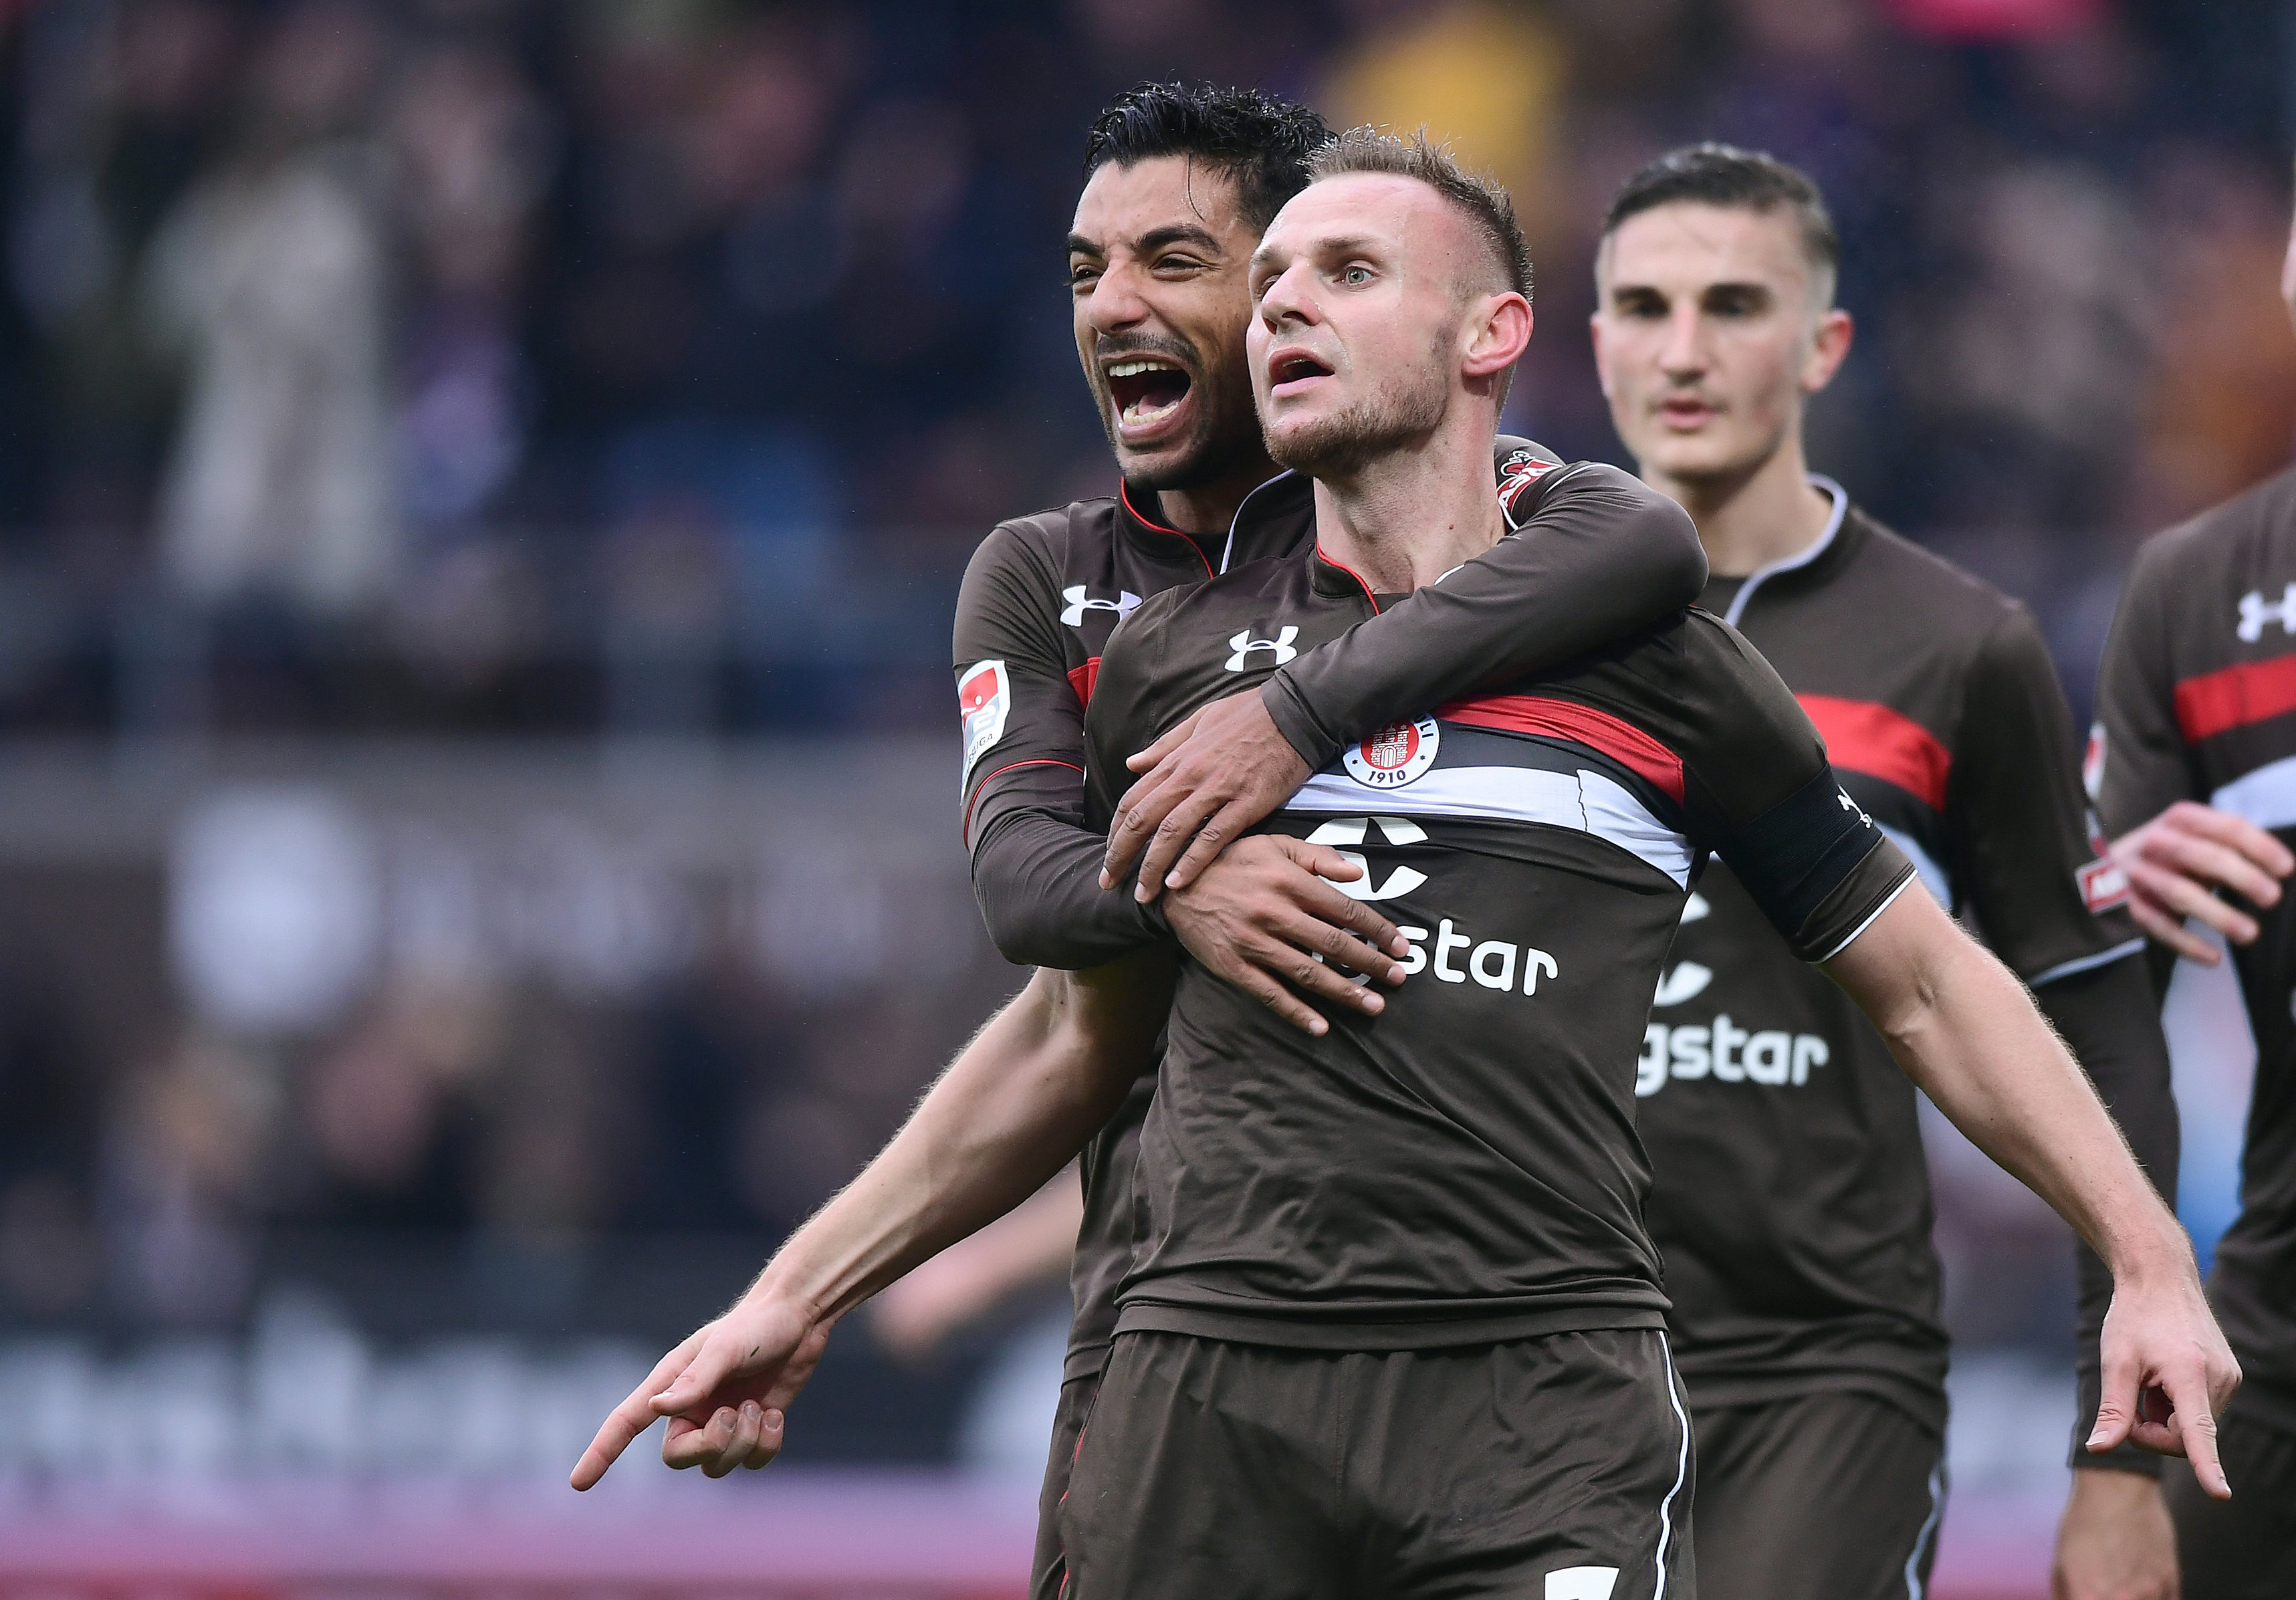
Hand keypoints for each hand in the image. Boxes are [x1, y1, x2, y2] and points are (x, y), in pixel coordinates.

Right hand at [570, 1294, 831, 1487]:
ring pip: (718, 1464)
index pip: (627, 1422)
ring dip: (743, 1441)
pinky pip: (751, 1462)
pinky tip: (775, 1415)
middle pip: (678, 1457)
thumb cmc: (758, 1325)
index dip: (601, 1453)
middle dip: (709, 1446)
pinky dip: (766, 1445)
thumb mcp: (726, 1348)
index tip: (578, 1483)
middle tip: (737, 1415)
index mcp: (671, 1383)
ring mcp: (720, 1420)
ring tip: (759, 1406)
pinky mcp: (751, 1429)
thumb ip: (695, 1380)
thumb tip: (657, 1409)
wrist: (800, 1316)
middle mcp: (690, 1408)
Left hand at [1102, 692, 1310, 900]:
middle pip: (1143, 821)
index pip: (1132, 801)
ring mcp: (1216, 790)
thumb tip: (1133, 763)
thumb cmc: (1248, 714)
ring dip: (1152, 868)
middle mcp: (1188, 777)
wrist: (1294, 712)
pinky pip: (1212, 837)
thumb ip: (1164, 746)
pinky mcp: (1246, 803)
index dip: (1115, 833)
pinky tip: (1178, 883)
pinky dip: (1192, 862)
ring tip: (1143, 895)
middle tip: (1109, 883)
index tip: (1108, 856)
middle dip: (1121, 856)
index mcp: (1176, 760)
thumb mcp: (1198, 720)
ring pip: (1172, 834)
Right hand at [1163, 834, 1409, 1036]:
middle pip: (1334, 944)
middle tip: (1398, 979)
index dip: (1377, 929)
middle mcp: (1275, 913)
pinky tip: (1320, 1026)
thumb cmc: (1231, 861)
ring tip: (1373, 1005)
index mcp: (1289, 881)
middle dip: (1371, 964)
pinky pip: (1270, 993)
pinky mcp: (1233, 966)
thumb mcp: (1273, 845)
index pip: (1345, 909)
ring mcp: (1253, 942)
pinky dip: (1296, 1012)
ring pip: (1308, 972)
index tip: (1401, 945)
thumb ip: (1317, 857)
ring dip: (1345, 991)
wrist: (1173, 883)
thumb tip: (1357, 872)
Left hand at [2052, 1469, 2177, 1599]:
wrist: (2119, 1491)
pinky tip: (2143, 1591)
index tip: (2086, 1597)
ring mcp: (2152, 1595)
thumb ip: (2065, 1596)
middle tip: (2105, 1590)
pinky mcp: (2174, 1585)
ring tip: (2124, 1588)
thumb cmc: (2083, 1523)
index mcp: (2088, 1596)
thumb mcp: (2061, 1563)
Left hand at [2087, 1259, 2240, 1497]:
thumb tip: (2099, 1449)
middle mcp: (2219, 1378)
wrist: (2162, 1277)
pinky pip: (2200, 1410)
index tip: (2220, 1494)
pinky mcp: (2230, 1376)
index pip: (2198, 1432)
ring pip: (2191, 1426)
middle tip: (2129, 1403)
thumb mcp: (2115, 1362)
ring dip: (2164, 1414)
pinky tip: (2163, 1377)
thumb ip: (2113, 1410)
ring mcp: (2229, 1378)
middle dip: (2151, 1430)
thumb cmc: (2133, 1317)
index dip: (2206, 1466)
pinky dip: (2176, 1404)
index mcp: (2189, 1374)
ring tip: (2149, 1380)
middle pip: (2183, 1437)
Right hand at [2111, 801, 2292, 962]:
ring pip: (2179, 892)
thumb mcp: (2197, 840)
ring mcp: (2137, 873)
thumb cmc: (2169, 856)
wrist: (2106, 869)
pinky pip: (2157, 925)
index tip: (2287, 869)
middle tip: (2273, 898)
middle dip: (2242, 877)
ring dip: (2217, 914)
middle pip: (2202, 856)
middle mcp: (2155, 841)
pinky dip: (2186, 943)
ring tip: (2250, 934)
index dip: (2259, 847)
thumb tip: (2282, 869)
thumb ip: (2230, 849)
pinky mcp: (2124, 905)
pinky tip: (2214, 958)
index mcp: (2181, 820)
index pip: (2227, 828)